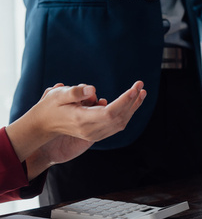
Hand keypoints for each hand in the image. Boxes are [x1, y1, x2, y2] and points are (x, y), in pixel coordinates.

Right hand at [6, 81, 145, 179]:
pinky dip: (127, 114)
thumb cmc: (50, 107)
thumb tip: (92, 90)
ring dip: (133, 108)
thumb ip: (75, 92)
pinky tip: (132, 102)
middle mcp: (91, 130)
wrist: (43, 126)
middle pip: (119, 118)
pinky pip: (116, 125)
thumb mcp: (57, 95)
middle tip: (140, 85)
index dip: (125, 100)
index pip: (110, 112)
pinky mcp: (96, 134)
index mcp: (82, 120)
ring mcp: (94, 134)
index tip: (134, 88)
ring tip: (141, 92)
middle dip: (132, 101)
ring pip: (120, 123)